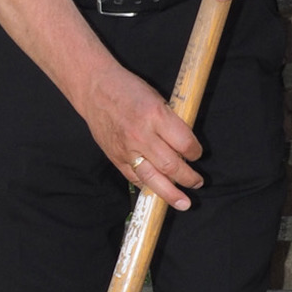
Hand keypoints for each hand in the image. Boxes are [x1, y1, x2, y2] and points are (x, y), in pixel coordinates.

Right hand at [81, 58, 201, 211]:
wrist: (94, 89)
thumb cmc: (128, 89)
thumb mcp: (156, 98)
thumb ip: (170, 122)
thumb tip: (185, 146)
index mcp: (156, 115)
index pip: (185, 143)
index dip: (196, 152)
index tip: (197, 154)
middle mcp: (142, 135)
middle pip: (172, 166)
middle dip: (189, 178)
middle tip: (197, 182)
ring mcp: (127, 149)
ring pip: (154, 179)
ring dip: (171, 193)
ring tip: (183, 202)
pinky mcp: (115, 158)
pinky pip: (135, 178)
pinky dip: (148, 185)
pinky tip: (158, 190)